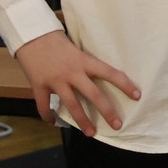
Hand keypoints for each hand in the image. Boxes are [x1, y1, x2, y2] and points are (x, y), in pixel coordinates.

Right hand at [14, 30, 139, 136]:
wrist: (31, 34)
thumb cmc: (55, 40)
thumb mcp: (76, 48)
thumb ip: (85, 63)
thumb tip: (100, 75)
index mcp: (84, 61)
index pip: (110, 73)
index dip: (125, 85)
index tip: (137, 96)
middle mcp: (72, 72)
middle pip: (94, 95)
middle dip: (108, 112)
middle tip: (117, 125)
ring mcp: (56, 81)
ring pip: (72, 106)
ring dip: (83, 121)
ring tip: (91, 133)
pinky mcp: (39, 86)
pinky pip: (44, 106)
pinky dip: (48, 116)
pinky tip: (53, 122)